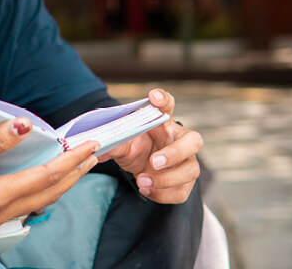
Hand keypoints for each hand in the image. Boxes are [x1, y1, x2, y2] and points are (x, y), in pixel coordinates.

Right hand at [0, 118, 99, 232]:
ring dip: (60, 183)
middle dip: (74, 173)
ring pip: (39, 202)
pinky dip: (41, 191)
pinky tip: (40, 183)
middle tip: (93, 154)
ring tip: (75, 166)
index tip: (90, 144)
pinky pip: (24, 206)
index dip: (70, 160)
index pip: (45, 177)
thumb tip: (25, 127)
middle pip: (49, 193)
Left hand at [98, 88, 202, 203]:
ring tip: (141, 180)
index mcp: (164, 123)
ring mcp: (186, 162)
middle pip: (194, 141)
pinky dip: (162, 194)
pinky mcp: (184, 183)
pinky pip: (182, 192)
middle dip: (175, 153)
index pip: (169, 105)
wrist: (138, 169)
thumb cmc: (134, 148)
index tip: (153, 97)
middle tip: (153, 161)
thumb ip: (113, 142)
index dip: (164, 99)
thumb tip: (97, 145)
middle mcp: (180, 140)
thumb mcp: (122, 143)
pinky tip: (146, 189)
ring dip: (165, 179)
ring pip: (191, 171)